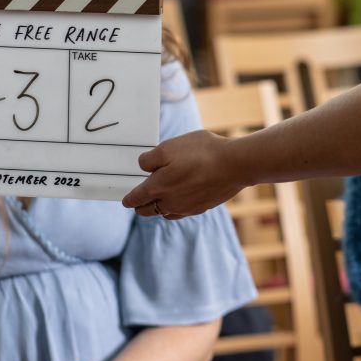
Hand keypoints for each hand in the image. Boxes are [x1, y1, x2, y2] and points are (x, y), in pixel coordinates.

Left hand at [123, 129, 245, 217]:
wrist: (235, 164)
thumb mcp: (169, 147)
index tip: (125, 200)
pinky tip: (180, 199)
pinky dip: (176, 207)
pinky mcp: (202, 207)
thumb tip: (144, 167)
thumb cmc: (201, 152)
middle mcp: (170, 203)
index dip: (129, 199)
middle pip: (148, 210)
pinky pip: (182, 211)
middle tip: (138, 201)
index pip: (136, 198)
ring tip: (159, 199)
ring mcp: (187, 208)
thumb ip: (150, 159)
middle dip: (141, 206)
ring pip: (165, 212)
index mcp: (157, 188)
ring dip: (159, 207)